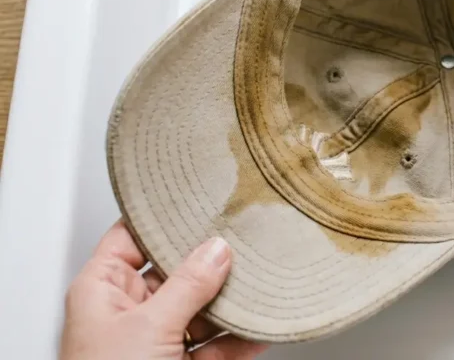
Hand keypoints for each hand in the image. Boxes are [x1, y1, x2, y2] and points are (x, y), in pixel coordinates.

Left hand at [60, 220, 267, 359]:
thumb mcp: (150, 326)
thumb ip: (188, 285)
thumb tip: (216, 250)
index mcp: (101, 291)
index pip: (131, 238)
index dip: (162, 218)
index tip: (199, 199)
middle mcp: (127, 313)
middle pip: (176, 272)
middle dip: (211, 263)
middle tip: (243, 242)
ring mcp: (156, 343)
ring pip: (201, 310)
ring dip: (232, 302)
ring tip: (262, 283)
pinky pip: (216, 347)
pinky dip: (240, 339)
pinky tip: (261, 327)